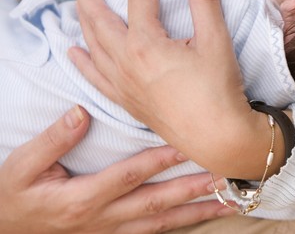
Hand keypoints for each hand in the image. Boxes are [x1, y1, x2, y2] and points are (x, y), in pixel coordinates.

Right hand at [0, 106, 234, 233]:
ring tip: (229, 203)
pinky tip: (203, 217)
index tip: (187, 145)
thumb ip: (53, 140)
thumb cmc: (16, 192)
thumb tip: (81, 113)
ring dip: (197, 212)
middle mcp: (104, 218)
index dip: (160, 161)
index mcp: (83, 197)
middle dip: (193, 189)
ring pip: (162, 222)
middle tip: (225, 176)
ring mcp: (112, 230)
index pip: (130, 175)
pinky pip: (154, 231)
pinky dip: (181, 225)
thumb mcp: (23, 165)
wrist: (6, 227)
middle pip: (157, 202)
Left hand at [68, 0, 275, 177]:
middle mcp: (126, 63)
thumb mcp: (216, 41)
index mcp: (147, 44)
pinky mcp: (126, 101)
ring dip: (81, 21)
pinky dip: (82, 60)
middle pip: (98, 19)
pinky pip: (94, 77)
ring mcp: (123, 83)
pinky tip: (74, 51)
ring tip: (75, 4)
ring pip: (92, 45)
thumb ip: (205, 2)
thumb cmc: (219, 90)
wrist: (218, 137)